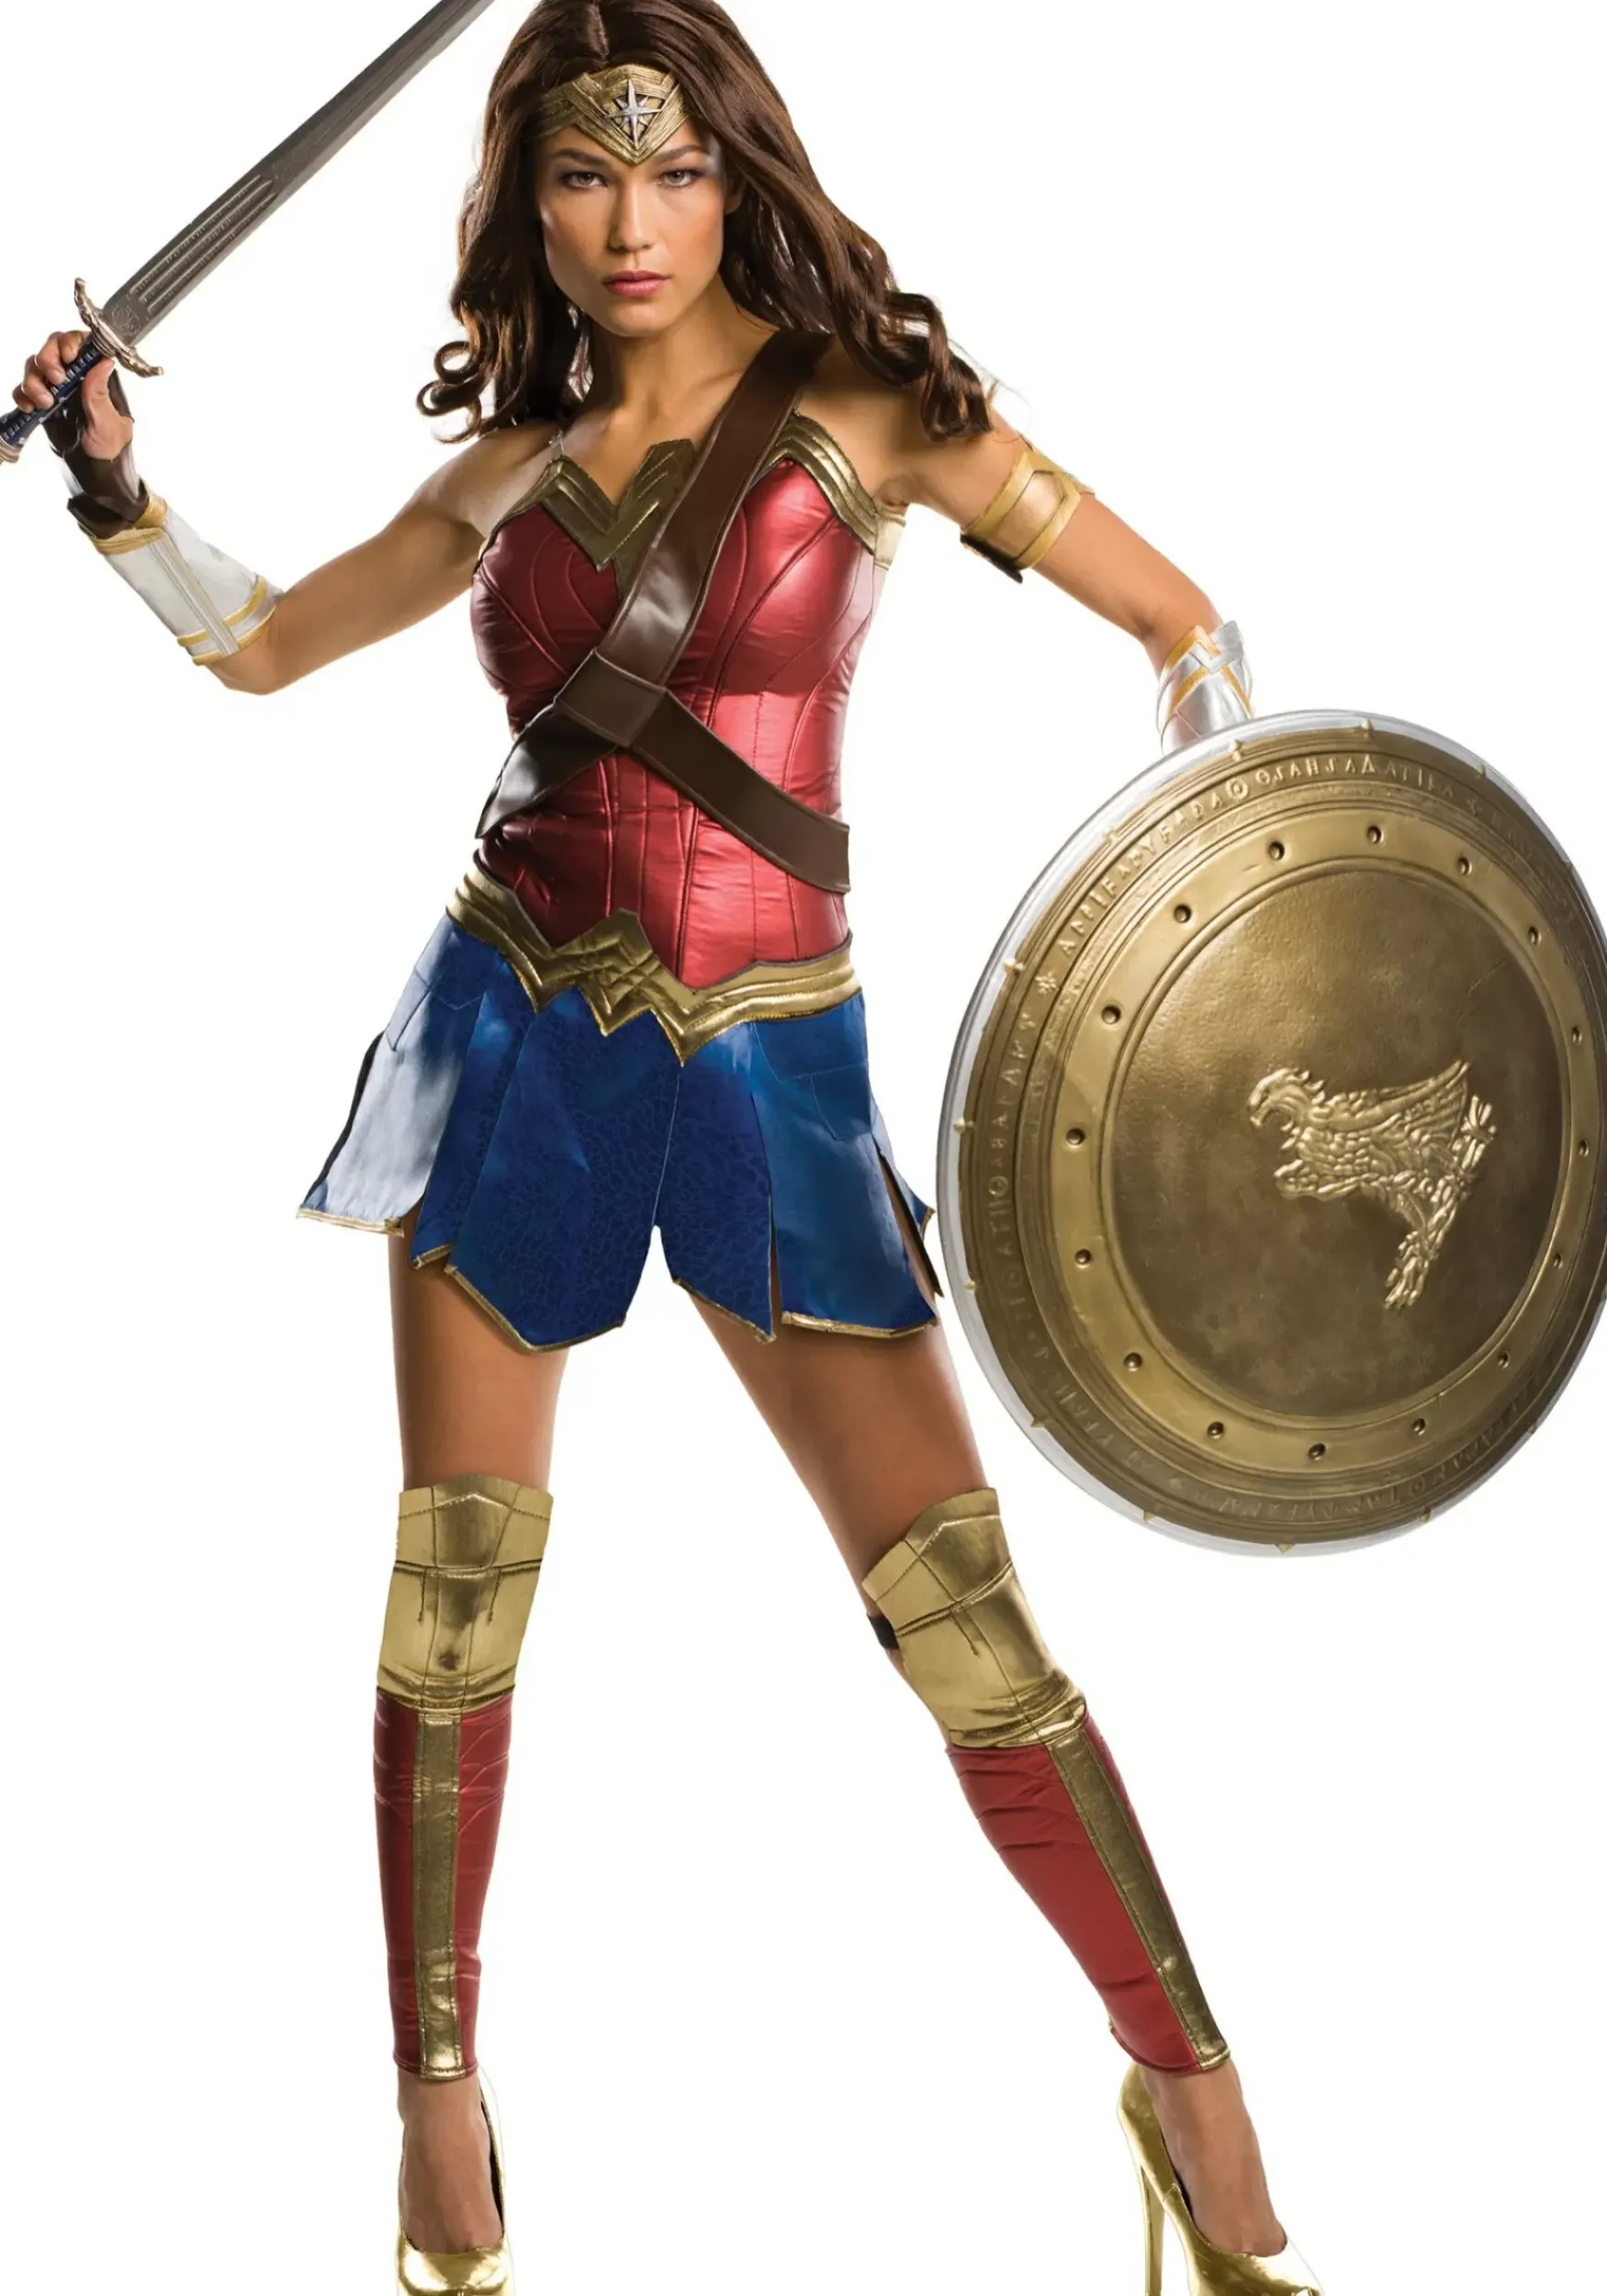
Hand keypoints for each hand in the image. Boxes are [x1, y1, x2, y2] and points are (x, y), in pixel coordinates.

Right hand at [13, 329, 133, 459]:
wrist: (92, 472)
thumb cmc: (109, 448)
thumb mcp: (109, 424)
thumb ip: (100, 395)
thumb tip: (104, 362)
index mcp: (95, 376)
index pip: (80, 343)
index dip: (70, 341)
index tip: (69, 355)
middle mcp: (74, 377)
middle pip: (52, 348)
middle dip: (48, 359)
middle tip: (56, 380)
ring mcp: (55, 388)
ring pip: (35, 367)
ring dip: (34, 380)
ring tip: (45, 403)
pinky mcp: (40, 402)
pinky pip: (23, 389)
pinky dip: (22, 395)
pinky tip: (31, 409)